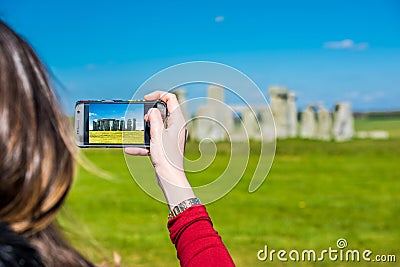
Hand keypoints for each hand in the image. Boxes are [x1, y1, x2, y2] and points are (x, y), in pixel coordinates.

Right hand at [125, 91, 194, 207]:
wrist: (170, 178)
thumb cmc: (166, 157)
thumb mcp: (157, 134)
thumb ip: (154, 118)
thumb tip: (151, 111)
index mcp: (178, 121)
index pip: (171, 99)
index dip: (158, 95)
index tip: (146, 99)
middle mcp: (177, 127)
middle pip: (163, 112)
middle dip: (150, 114)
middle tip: (143, 119)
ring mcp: (171, 137)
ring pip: (157, 127)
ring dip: (146, 130)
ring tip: (137, 134)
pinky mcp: (166, 147)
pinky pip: (154, 141)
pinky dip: (143, 143)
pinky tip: (131, 148)